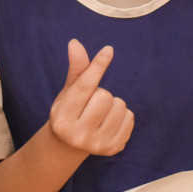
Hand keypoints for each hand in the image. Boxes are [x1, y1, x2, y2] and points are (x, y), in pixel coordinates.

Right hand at [48, 39, 133, 156]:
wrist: (71, 145)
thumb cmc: (70, 111)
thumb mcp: (68, 92)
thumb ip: (76, 69)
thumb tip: (75, 43)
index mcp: (62, 118)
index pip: (84, 87)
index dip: (97, 66)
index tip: (108, 50)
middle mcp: (78, 134)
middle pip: (105, 95)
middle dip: (101, 93)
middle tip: (91, 104)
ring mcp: (97, 144)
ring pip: (119, 105)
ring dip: (113, 104)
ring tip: (101, 113)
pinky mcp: (114, 148)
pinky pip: (130, 117)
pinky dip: (123, 115)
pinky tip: (109, 122)